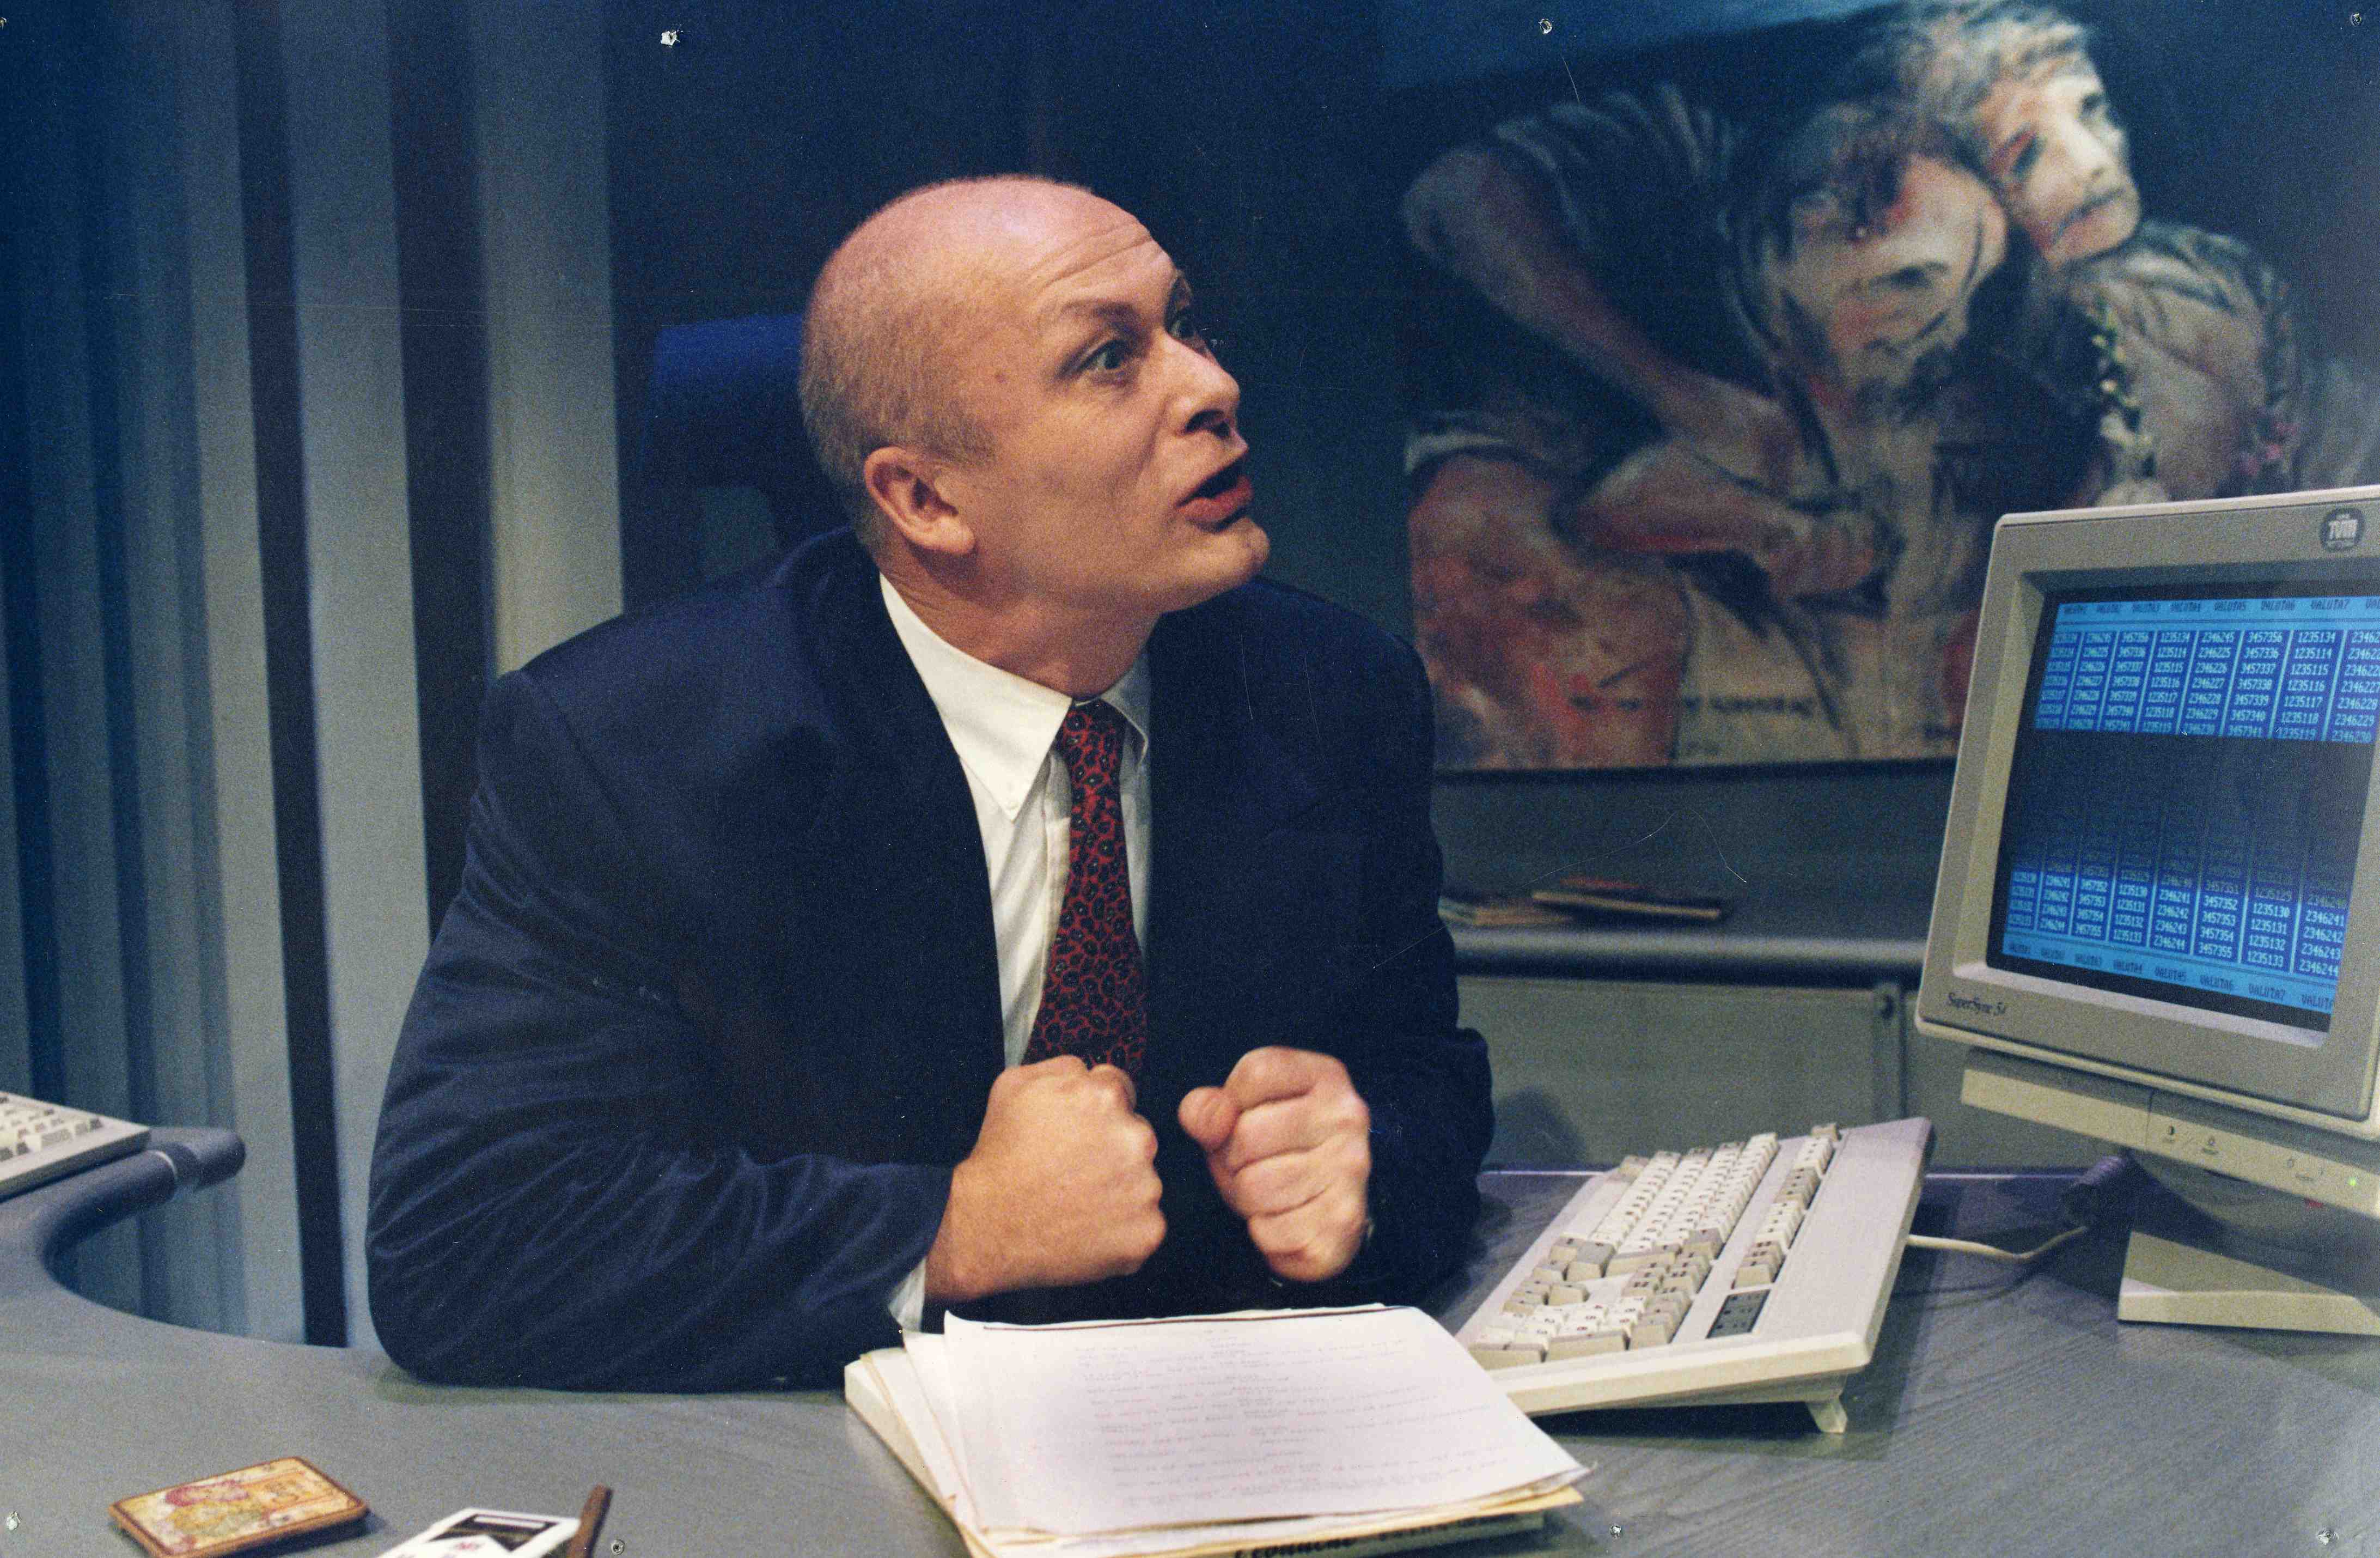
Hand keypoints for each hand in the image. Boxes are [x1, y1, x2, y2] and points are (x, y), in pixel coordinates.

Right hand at [925, 1058, 1163, 1303]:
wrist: (990, 1228)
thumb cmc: (1000, 1156)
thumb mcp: (1014, 1085)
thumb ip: (1064, 1067)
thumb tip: (1091, 1071)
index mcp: (1106, 1096)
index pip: (1121, 1090)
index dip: (1095, 1111)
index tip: (1077, 1132)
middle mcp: (1136, 1138)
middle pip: (1137, 1134)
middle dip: (1112, 1147)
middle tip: (1073, 1169)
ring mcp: (1146, 1188)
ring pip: (1142, 1179)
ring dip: (1120, 1187)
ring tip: (1077, 1200)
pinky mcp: (1148, 1230)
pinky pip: (1145, 1222)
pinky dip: (1123, 1227)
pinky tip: (1088, 1227)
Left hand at [1178, 1048, 1370, 1283]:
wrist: (1332, 1211)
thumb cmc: (1279, 1154)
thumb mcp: (1242, 1115)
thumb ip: (1209, 1108)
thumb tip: (1209, 1120)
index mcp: (1326, 1077)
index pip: (1256, 1072)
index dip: (1232, 1103)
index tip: (1248, 1119)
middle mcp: (1347, 1117)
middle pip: (1247, 1134)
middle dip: (1233, 1160)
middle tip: (1254, 1167)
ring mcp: (1350, 1170)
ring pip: (1252, 1187)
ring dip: (1246, 1200)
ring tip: (1269, 1194)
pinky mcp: (1343, 1223)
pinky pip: (1268, 1231)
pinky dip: (1264, 1234)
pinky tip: (1286, 1222)